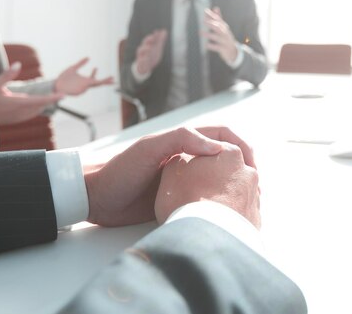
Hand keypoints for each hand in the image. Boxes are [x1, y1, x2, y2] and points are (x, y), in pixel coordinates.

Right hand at [0, 63, 63, 126]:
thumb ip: (7, 74)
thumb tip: (18, 64)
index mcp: (18, 103)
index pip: (40, 101)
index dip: (52, 98)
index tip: (63, 95)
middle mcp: (21, 112)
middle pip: (41, 105)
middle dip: (50, 99)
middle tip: (59, 92)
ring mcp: (20, 117)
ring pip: (38, 110)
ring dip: (43, 103)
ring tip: (52, 96)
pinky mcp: (18, 120)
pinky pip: (32, 113)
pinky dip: (37, 107)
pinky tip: (37, 102)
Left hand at [54, 58, 113, 95]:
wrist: (56, 85)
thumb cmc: (64, 78)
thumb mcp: (73, 68)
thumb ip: (80, 63)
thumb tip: (88, 57)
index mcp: (85, 80)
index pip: (94, 78)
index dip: (97, 74)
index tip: (96, 67)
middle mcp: (85, 85)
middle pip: (98, 84)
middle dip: (106, 82)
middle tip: (113, 80)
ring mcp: (83, 88)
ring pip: (94, 86)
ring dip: (101, 83)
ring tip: (109, 81)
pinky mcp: (79, 91)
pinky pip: (86, 87)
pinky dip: (91, 84)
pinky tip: (92, 80)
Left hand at [83, 126, 254, 226]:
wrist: (95, 198)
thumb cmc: (120, 169)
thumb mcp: (150, 149)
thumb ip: (181, 139)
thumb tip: (219, 148)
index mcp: (183, 141)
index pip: (222, 136)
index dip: (241, 146)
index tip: (253, 164)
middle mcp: (187, 158)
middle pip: (225, 158)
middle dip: (245, 169)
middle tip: (256, 188)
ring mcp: (183, 179)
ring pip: (218, 179)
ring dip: (234, 188)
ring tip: (247, 203)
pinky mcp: (177, 199)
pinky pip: (204, 199)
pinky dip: (218, 205)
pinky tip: (225, 216)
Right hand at [135, 29, 166, 74]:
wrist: (146, 67)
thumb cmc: (152, 56)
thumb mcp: (157, 48)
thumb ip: (160, 40)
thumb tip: (164, 31)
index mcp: (149, 45)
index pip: (150, 39)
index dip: (154, 36)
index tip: (157, 31)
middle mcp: (144, 49)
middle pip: (144, 43)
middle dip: (148, 40)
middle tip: (152, 38)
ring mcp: (142, 55)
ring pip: (140, 51)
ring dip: (145, 49)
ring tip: (149, 48)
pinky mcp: (140, 63)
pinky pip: (140, 61)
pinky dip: (142, 59)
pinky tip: (145, 58)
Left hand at [203, 7, 238, 65]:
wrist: (234, 51)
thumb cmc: (226, 38)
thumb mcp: (223, 28)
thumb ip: (219, 18)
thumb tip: (215, 7)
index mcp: (224, 28)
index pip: (218, 20)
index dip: (212, 15)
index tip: (205, 11)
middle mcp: (225, 33)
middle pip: (219, 27)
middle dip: (212, 24)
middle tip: (203, 21)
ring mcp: (225, 41)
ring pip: (217, 37)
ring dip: (209, 35)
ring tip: (200, 32)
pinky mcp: (224, 49)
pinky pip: (218, 47)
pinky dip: (212, 46)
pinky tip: (206, 45)